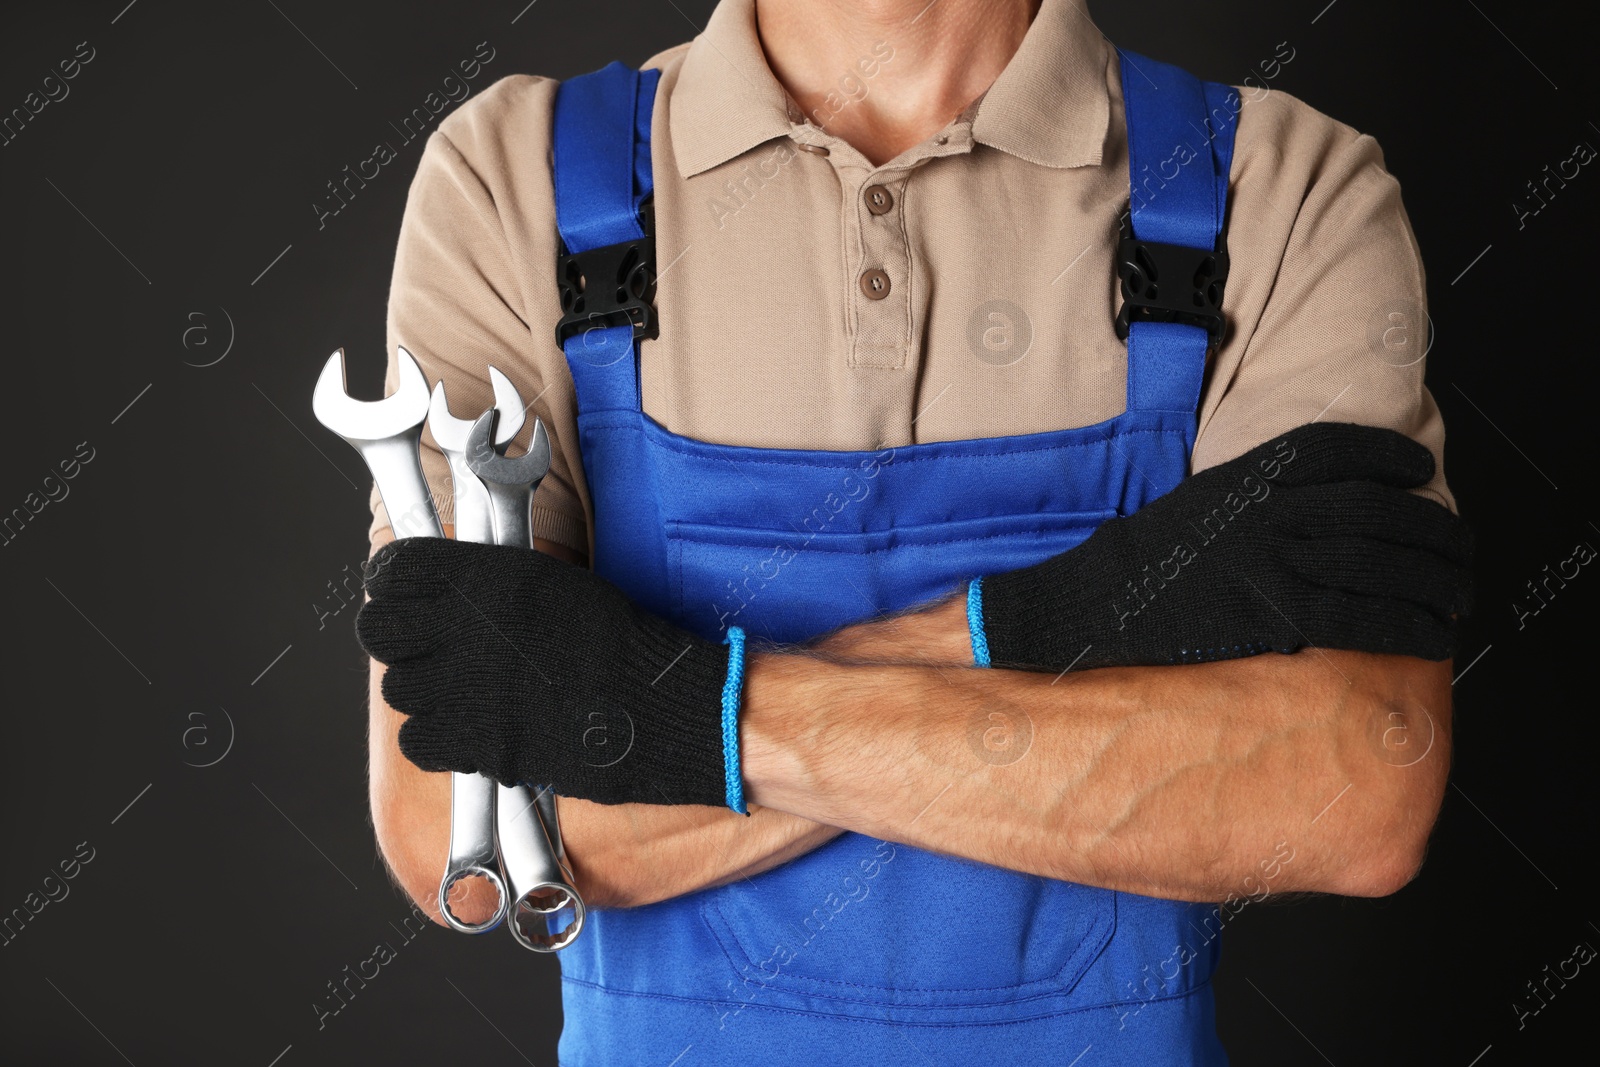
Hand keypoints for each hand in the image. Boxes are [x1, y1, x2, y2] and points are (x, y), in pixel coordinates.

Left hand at [356, 538, 738, 807]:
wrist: (651, 701)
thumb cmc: (612, 641)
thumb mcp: (548, 583)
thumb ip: (485, 583)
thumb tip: (439, 593)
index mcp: (483, 576)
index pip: (392, 571)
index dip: (392, 587)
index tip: (405, 600)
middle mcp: (463, 624)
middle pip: (377, 629)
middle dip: (396, 641)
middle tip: (428, 652)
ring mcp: (461, 685)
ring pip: (397, 690)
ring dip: (424, 694)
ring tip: (467, 696)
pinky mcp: (470, 740)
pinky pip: (417, 741)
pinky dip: (438, 741)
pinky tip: (474, 731)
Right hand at [973, 422, 1472, 670]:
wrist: (1096, 599)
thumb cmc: (1143, 560)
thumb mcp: (1199, 504)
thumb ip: (1254, 499)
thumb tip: (1310, 517)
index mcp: (1247, 474)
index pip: (1336, 449)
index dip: (1389, 455)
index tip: (1419, 468)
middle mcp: (1268, 507)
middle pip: (1376, 509)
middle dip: (1434, 532)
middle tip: (1464, 552)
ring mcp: (1272, 557)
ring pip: (1382, 561)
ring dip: (1436, 580)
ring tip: (1462, 595)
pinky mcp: (1274, 608)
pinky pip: (1362, 615)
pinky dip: (1409, 625)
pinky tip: (1435, 635)